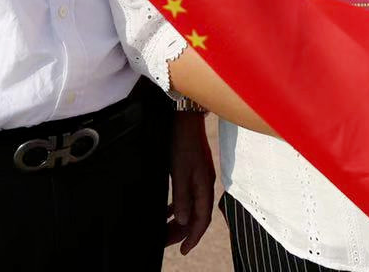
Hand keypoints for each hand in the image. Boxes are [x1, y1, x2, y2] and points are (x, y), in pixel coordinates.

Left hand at [166, 110, 215, 253]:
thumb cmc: (183, 142)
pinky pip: (187, 196)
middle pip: (195, 215)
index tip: (184, 250)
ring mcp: (199, 177)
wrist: (185, 117)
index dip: (193, 237)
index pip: (201, 219)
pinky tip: (168, 210)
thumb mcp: (180, 171)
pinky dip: (178, 206)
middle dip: (181, 232)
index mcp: (204, 186)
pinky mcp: (192, 170)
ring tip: (164, 230)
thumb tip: (182, 219)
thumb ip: (182, 196)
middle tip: (165, 243)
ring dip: (178, 220)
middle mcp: (204, 184)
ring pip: (190, 206)